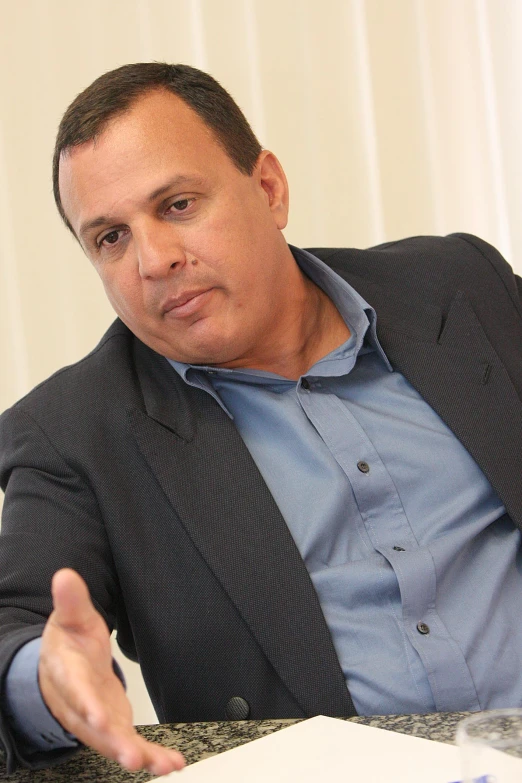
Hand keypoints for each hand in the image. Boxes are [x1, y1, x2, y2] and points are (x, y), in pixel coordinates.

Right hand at [39, 568, 184, 775]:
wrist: (60, 666)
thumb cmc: (67, 643)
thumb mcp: (70, 617)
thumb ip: (71, 600)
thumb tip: (65, 576)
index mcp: (67, 673)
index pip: (74, 688)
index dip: (85, 703)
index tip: (97, 714)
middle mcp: (80, 703)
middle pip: (94, 727)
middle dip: (114, 742)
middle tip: (133, 755)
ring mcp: (96, 719)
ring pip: (113, 742)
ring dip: (137, 755)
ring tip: (161, 765)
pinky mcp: (112, 727)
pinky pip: (129, 744)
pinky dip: (150, 757)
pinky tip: (171, 764)